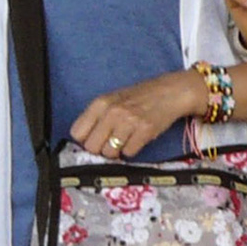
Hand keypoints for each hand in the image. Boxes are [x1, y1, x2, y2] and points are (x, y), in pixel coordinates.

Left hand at [71, 69, 203, 158]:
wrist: (170, 92)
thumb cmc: (140, 97)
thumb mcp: (113, 100)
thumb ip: (97, 117)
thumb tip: (85, 141)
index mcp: (100, 103)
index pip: (77, 132)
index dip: (85, 139)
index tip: (94, 139)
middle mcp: (112, 112)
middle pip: (92, 146)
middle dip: (100, 149)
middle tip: (111, 143)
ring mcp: (129, 122)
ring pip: (109, 152)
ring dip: (117, 151)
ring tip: (125, 141)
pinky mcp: (145, 131)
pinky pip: (129, 153)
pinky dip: (132, 150)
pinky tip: (137, 140)